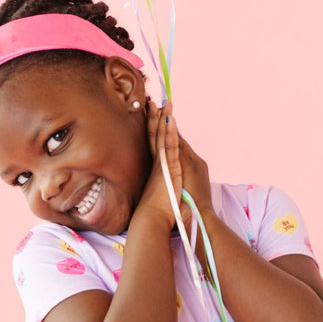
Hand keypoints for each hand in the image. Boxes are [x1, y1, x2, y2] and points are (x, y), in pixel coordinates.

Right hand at [130, 99, 211, 235]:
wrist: (152, 219)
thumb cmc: (157, 213)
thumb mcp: (160, 195)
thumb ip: (161, 186)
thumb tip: (159, 187)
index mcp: (156, 169)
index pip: (155, 144)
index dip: (153, 129)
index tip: (152, 115)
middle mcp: (157, 163)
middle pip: (155, 135)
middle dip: (154, 118)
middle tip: (152, 101)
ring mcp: (162, 164)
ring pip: (161, 137)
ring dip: (163, 119)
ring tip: (164, 103)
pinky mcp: (168, 167)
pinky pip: (169, 145)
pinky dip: (170, 131)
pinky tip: (170, 119)